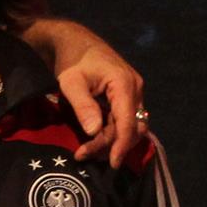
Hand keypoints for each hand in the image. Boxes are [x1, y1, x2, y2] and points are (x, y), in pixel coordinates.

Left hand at [41, 26, 144, 168]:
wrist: (73, 43)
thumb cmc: (71, 61)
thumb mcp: (71, 83)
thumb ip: (83, 106)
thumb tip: (95, 131)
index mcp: (124, 84)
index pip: (129, 122)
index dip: (121, 145)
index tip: (113, 163)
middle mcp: (134, 89)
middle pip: (132, 127)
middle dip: (111, 145)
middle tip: (83, 154)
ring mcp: (132, 92)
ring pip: (129, 125)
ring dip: (110, 141)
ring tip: (85, 151)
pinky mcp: (124, 96)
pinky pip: (123, 119)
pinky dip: (110, 132)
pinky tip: (92, 140)